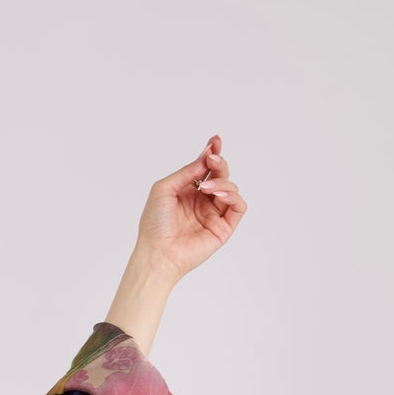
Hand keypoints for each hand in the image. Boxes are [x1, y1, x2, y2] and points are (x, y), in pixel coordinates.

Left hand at [132, 135, 247, 283]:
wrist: (157, 253)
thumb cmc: (154, 224)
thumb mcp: (164, 189)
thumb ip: (186, 172)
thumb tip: (206, 158)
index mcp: (187, 191)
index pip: (205, 168)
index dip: (212, 153)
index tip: (215, 141)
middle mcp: (202, 201)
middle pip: (220, 174)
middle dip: (219, 163)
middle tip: (212, 160)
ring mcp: (213, 214)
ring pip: (231, 188)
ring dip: (222, 182)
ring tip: (207, 188)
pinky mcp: (223, 228)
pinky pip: (238, 207)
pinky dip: (233, 196)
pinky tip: (219, 195)